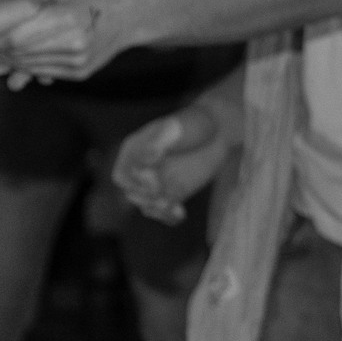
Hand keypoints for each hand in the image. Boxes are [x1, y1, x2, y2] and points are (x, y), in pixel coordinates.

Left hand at [0, 0, 143, 85]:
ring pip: (27, 67)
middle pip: (19, 54)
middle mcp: (77, 43)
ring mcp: (80, 62)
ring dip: (6, 60)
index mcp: (69, 17)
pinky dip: (24, 66)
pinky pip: (41, 72)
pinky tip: (15, 58)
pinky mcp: (80, 73)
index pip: (16, 36)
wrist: (128, 15)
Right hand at [111, 104, 231, 224]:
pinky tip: (181, 214)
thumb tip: (146, 160)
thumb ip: (157, 144)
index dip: (136, 182)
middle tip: (166, 198)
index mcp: (134, 151)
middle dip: (147, 198)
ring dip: (159, 210)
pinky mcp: (173, 192)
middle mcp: (141, 169)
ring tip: (176, 208)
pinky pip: (164, 211)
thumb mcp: (175, 128)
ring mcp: (157, 182)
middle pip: (133, 194)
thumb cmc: (194, 123)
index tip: (155, 179)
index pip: (123, 176)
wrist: (218, 130)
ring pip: (147, 205)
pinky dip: (170, 217)